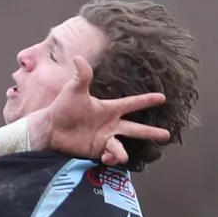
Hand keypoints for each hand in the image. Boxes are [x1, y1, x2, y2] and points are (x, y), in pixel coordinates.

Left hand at [34, 58, 169, 165]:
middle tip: (167, 135)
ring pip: (121, 147)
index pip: (131, 104)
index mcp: (109, 109)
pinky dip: (110, 158)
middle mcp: (110, 124)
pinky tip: (105, 158)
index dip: (146, 100)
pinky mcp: (97, 151)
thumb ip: (81, 76)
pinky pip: (110, 156)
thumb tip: (79, 58)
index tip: (162, 97)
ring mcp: (104, 139)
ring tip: (120, 156)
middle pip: (135, 129)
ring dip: (122, 152)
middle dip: (151, 132)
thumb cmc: (62, 107)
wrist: (50, 129)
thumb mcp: (73, 90)